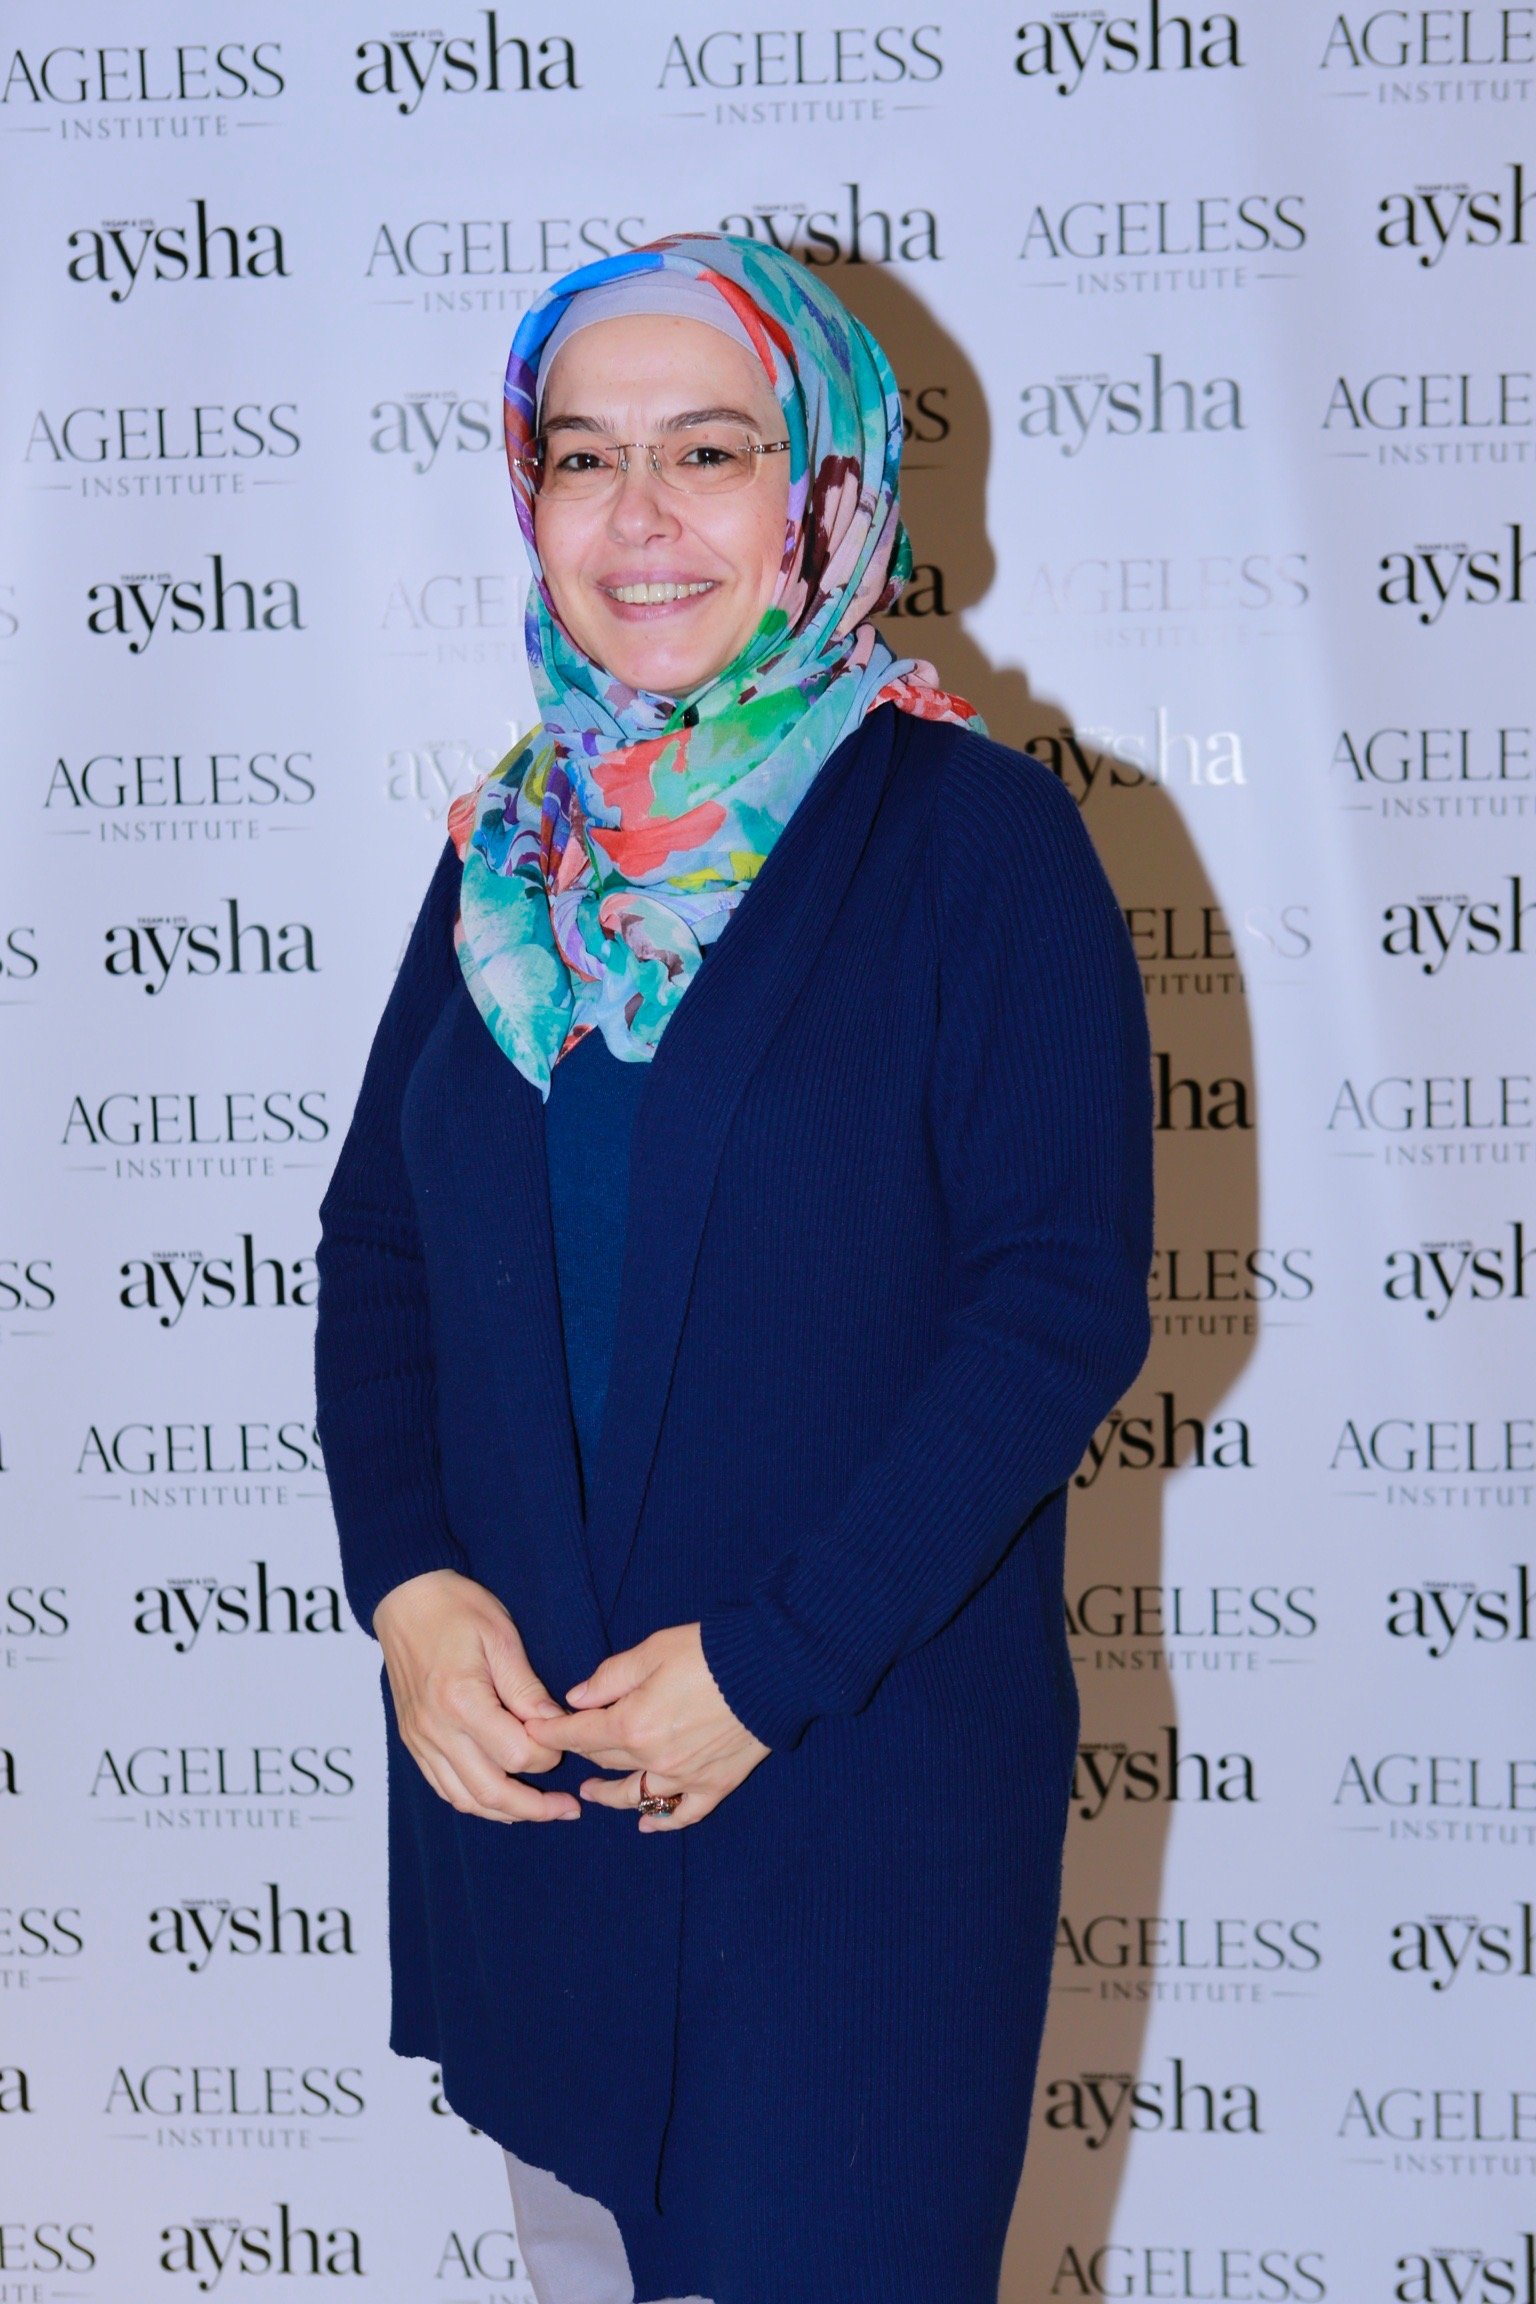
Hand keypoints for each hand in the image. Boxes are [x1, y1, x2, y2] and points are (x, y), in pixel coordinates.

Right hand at [373, 1569, 580, 1823]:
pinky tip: (500, 1798)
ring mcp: (420, 1740)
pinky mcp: (413, 1741)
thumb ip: (527, 1690)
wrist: (405, 1599)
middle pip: (490, 1792)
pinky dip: (475, 1801)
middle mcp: (435, 1729)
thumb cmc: (456, 1609)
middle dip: (534, 1808)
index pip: (516, 1755)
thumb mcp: (502, 1638)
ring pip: (465, 1799)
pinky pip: (444, 1788)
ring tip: (539, 1811)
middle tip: (566, 1808)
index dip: (548, 1756)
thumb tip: (556, 1727)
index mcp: (460, 1700)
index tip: (563, 1740)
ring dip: (505, 1813)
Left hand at [543, 1623, 769, 1831]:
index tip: (533, 1732)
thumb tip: (576, 1699)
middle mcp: (652, 1758)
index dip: (551, 1733)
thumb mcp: (652, 1650)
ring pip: (635, 1795)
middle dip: (578, 1753)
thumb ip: (609, 1678)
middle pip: (603, 1760)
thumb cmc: (709, 1652)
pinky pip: (683, 1813)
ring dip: (608, 1796)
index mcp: (631, 1724)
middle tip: (564, 1748)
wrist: (771, 1667)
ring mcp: (684, 1776)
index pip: (577, 1735)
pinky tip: (646, 1822)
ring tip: (591, 1792)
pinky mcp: (715, 1783)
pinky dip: (662, 1820)